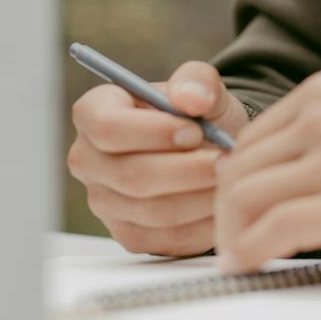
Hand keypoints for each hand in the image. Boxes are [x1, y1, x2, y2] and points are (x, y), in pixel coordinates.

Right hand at [66, 60, 251, 256]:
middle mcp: (89, 161)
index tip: (195, 131)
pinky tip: (223, 202)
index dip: (152, 132)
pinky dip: (202, 223)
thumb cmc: (195, 114)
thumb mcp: (201, 86)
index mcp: (93, 114)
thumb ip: (197, 81)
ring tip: (231, 178)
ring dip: (201, 197)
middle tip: (227, 160)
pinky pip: (167, 238)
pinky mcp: (130, 236)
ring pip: (154, 211)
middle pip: (132, 175)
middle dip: (187, 170)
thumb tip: (192, 98)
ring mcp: (105, 203)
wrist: (207, 150)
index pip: (107, 128)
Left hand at [213, 72, 320, 272]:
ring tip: (241, 255)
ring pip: (245, 198)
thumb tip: (264, 172)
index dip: (233, 180)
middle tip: (232, 239)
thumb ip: (317, 133)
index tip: (236, 208)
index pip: (248, 139)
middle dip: (226, 211)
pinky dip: (250, 251)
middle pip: (238, 168)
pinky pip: (272, 231)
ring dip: (232, 234)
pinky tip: (251, 264)